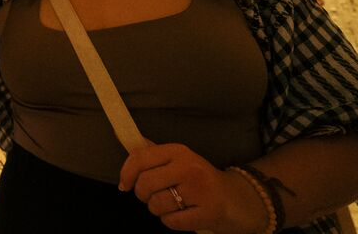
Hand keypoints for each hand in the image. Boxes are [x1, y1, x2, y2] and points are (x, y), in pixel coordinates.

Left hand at [119, 143, 266, 233]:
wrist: (236, 199)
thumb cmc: (198, 179)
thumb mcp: (178, 160)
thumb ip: (152, 153)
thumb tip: (121, 135)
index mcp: (179, 151)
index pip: (140, 158)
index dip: (126, 173)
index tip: (124, 184)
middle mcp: (189, 167)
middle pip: (145, 183)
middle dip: (142, 195)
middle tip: (150, 196)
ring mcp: (200, 191)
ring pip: (156, 204)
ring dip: (157, 209)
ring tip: (171, 205)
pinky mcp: (209, 213)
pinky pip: (171, 222)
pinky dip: (171, 221)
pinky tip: (181, 215)